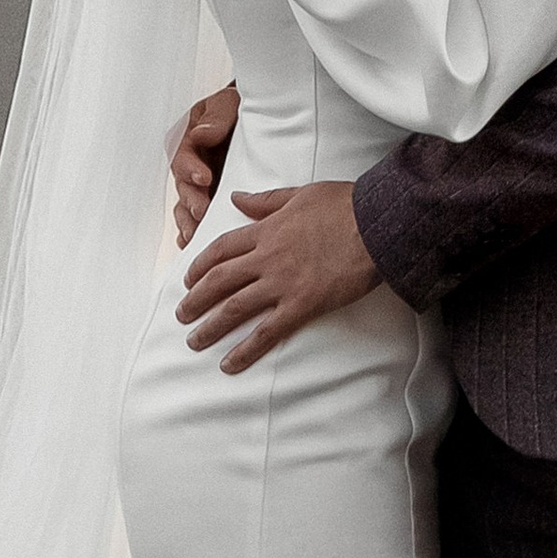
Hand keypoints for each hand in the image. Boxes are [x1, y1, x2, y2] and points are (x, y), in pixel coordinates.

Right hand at [167, 83, 239, 247]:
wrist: (253, 118)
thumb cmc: (235, 109)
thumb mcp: (226, 103)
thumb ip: (215, 118)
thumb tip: (202, 135)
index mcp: (187, 141)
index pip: (183, 157)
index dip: (191, 169)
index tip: (204, 178)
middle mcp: (189, 167)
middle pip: (184, 188)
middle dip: (191, 201)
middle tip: (202, 211)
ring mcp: (198, 187)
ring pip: (186, 208)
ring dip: (189, 221)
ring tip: (195, 235)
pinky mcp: (209, 202)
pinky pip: (195, 220)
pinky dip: (192, 232)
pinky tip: (193, 244)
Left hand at [174, 181, 379, 371]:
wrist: (375, 223)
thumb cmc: (344, 205)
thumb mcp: (300, 194)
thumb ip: (266, 200)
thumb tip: (237, 199)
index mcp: (265, 230)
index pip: (221, 249)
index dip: (199, 266)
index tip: (188, 280)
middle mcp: (266, 258)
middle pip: (219, 281)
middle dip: (195, 300)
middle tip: (181, 315)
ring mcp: (282, 283)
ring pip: (234, 308)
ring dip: (210, 327)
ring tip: (193, 342)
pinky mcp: (301, 305)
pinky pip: (266, 332)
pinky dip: (245, 350)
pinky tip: (229, 363)